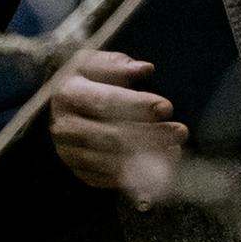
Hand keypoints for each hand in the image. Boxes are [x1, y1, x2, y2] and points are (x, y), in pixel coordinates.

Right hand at [50, 49, 186, 206]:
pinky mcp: (78, 171)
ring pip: (112, 161)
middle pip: (112, 135)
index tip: (167, 108)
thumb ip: (118, 65)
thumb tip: (145, 69)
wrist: (60, 106)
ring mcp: (69, 152)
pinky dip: (136, 176)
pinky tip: (160, 165)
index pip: (106, 102)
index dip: (137, 105)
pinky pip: (109, 178)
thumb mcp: (94, 63)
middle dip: (150, 135)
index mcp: (68, 94)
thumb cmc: (84, 81)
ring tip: (175, 149)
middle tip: (180, 131)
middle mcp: (64, 126)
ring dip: (147, 158)